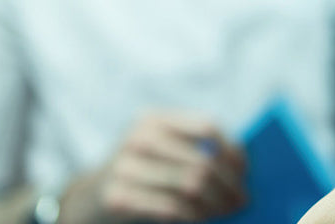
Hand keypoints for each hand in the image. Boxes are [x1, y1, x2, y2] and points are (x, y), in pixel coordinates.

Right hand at [58, 113, 245, 223]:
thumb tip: (242, 165)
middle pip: (203, 160)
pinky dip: (195, 215)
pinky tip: (202, 218)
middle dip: (229, 185)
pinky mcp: (118, 197)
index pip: (207, 128)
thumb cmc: (143, 173)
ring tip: (226, 210)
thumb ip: (197, 149)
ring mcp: (125, 167)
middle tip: (242, 201)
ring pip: (191, 185)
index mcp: (154, 119)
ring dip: (216, 203)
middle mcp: (138, 137)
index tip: (245, 172)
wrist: (90, 198)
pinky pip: (171, 207)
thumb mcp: (164, 150)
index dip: (231, 151)